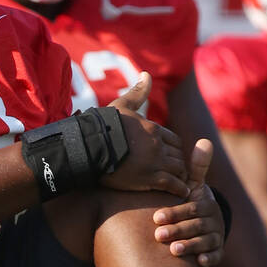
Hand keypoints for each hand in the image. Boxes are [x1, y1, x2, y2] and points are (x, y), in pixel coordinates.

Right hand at [101, 73, 188, 197]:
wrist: (87, 148)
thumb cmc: (100, 127)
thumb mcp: (120, 106)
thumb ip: (136, 92)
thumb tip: (146, 74)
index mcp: (152, 128)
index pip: (174, 140)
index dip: (172, 148)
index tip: (167, 155)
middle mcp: (157, 144)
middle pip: (178, 155)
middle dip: (176, 162)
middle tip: (173, 171)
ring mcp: (155, 162)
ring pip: (178, 169)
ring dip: (179, 176)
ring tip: (177, 182)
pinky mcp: (150, 179)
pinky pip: (174, 185)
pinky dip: (179, 189)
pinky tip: (179, 193)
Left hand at [151, 138, 223, 266]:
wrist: (204, 219)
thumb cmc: (191, 199)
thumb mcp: (193, 184)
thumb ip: (196, 166)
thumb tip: (205, 141)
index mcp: (206, 203)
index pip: (190, 208)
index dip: (175, 213)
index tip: (156, 217)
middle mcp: (213, 220)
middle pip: (196, 226)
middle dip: (177, 230)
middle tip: (158, 235)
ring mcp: (216, 235)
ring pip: (205, 242)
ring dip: (190, 246)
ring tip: (173, 250)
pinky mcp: (217, 250)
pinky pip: (217, 255)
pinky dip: (210, 259)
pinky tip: (199, 262)